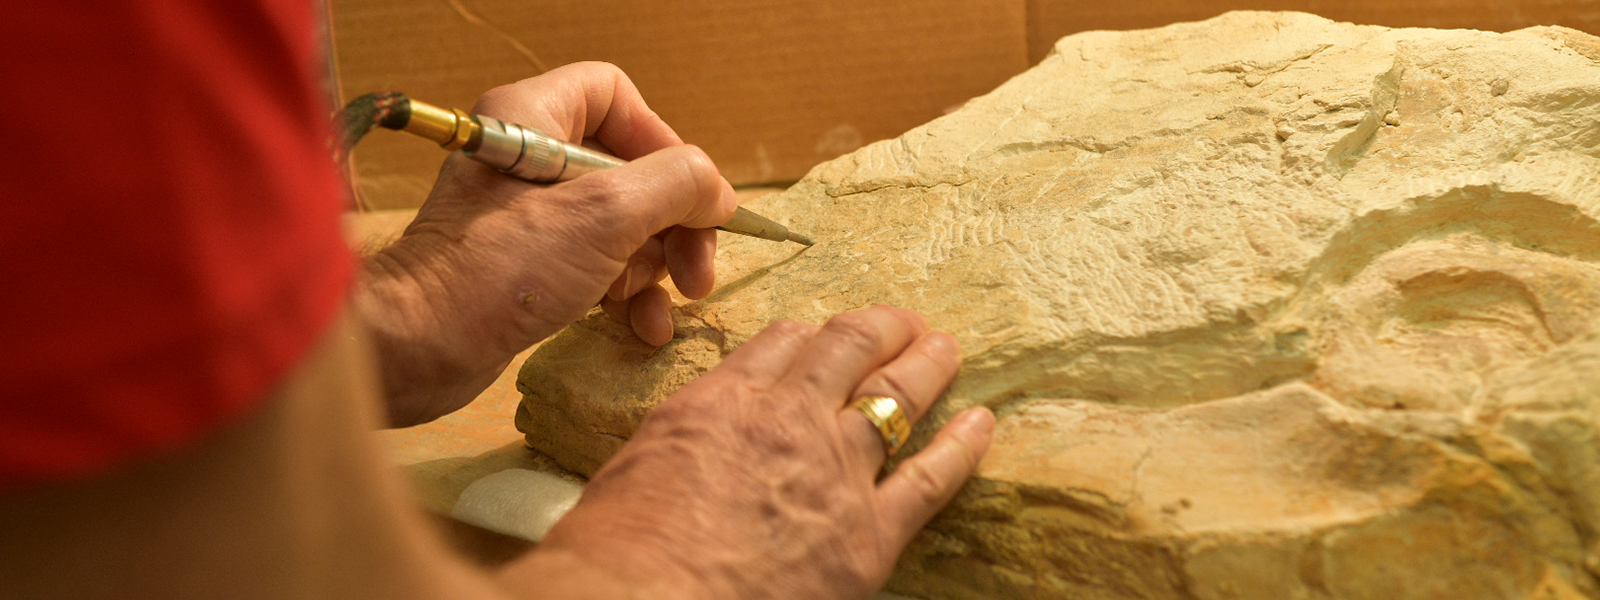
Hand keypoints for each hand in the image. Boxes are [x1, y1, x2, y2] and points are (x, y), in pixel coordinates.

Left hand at [356, 62, 736, 425]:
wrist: (420, 346)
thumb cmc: (498, 269)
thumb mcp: (606, 216)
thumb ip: (676, 186)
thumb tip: (718, 191)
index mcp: (531, 118)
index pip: (614, 95)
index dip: (661, 139)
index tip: (687, 192)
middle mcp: (527, 158)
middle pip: (630, 169)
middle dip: (674, 224)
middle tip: (697, 271)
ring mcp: (525, 215)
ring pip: (621, 225)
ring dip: (656, 267)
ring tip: (666, 306)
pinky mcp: (525, 265)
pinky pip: (596, 265)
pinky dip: (627, 293)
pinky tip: (644, 328)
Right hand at [531, 306, 994, 599]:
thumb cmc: (616, 554)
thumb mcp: (630, 476)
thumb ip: (673, 453)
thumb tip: (680, 463)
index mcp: (720, 403)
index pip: (778, 346)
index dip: (806, 335)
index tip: (820, 331)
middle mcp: (787, 420)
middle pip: (847, 351)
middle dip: (878, 329)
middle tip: (901, 320)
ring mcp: (835, 472)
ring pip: (896, 396)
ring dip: (926, 365)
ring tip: (946, 346)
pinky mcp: (870, 533)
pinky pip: (931, 477)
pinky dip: (962, 446)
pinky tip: (982, 422)